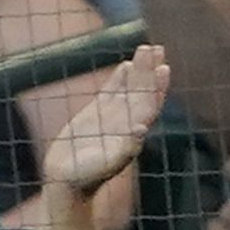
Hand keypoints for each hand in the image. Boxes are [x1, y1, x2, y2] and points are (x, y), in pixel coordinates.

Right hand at [42, 43, 169, 193]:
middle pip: (143, 90)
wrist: (66, 181)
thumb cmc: (86, 177)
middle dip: (150, 70)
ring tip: (146, 48)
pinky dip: (119, 79)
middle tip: (156, 48)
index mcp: (133, 131)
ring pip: (130, 88)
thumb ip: (123, 149)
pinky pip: (111, 92)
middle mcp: (127, 121)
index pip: (150, 104)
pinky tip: (125, 65)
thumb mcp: (104, 164)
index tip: (162, 69)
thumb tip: (141, 129)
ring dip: (139, 69)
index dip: (157, 86)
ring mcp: (112, 116)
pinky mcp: (95, 114)